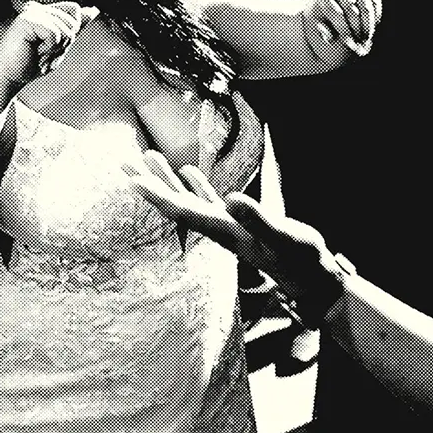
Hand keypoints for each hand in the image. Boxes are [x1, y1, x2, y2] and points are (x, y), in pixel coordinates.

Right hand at [0, 1, 97, 87]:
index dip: (72, 31)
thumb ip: (74, 27)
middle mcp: (38, 8)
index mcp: (44, 11)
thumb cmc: (31, 63)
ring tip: (38, 53)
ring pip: (66, 29)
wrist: (9, 75)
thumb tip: (92, 10)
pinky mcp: (27, 20)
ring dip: (55, 49)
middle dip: (64, 43)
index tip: (53, 45)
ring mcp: (32, 12)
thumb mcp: (60, 45)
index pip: (75, 10)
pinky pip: (55, 34)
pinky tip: (34, 51)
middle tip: (43, 52)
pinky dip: (49, 48)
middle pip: (73, 20)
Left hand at [126, 151, 344, 316]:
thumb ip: (258, 219)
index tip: (131, 179)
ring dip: (167, 180)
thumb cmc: (298, 257)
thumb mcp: (282, 236)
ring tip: (147, 157)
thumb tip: (231, 199)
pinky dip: (195, 185)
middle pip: (175, 203)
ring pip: (188, 199)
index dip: (156, 195)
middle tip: (123, 161)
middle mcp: (218, 228)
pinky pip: (208, 200)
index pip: (181, 211)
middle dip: (150, 183)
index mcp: (224, 230)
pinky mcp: (238, 222)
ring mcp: (226, 225)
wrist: (309, 276)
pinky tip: (188, 171)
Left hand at [305, 0, 381, 57]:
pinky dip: (375, 16)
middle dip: (358, 30)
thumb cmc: (323, 25)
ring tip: (366, 38)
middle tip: (361, 44)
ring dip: (369, 25)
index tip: (350, 45)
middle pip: (353, 11)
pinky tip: (370, 26)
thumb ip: (330, 38)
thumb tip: (342, 41)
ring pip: (367, 6)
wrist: (327, 7)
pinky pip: (375, 1)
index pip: (337, 15)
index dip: (345, 31)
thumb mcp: (320, 33)